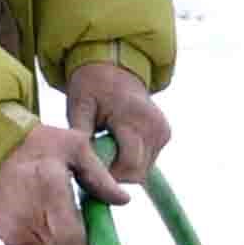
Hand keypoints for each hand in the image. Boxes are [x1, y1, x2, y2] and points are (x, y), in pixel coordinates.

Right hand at [0, 118, 127, 244]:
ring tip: (70, 222)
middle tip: (93, 234)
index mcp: (49, 190)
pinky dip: (51, 244)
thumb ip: (100, 176)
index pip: (72, 240)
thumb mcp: (76, 147)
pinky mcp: (7, 236)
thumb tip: (123, 200)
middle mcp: (29, 214)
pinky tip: (51, 222)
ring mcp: (15, 228)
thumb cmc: (38, 144)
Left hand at [62, 59, 168, 183]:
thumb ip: (81, 134)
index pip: (128, 164)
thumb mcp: (79, 106)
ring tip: (103, 154)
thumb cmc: (91, 86)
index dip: (109, 176)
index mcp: (133, 116)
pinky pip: (147, 162)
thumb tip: (83, 163)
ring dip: (122, 170)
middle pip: (137, 172)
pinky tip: (116, 148)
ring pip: (142, 171)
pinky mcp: (165, 135)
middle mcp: (154, 126)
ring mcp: (163, 131)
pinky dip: (130, 162)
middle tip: (92, 165)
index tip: (89, 172)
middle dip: (114, 176)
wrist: (114, 67)